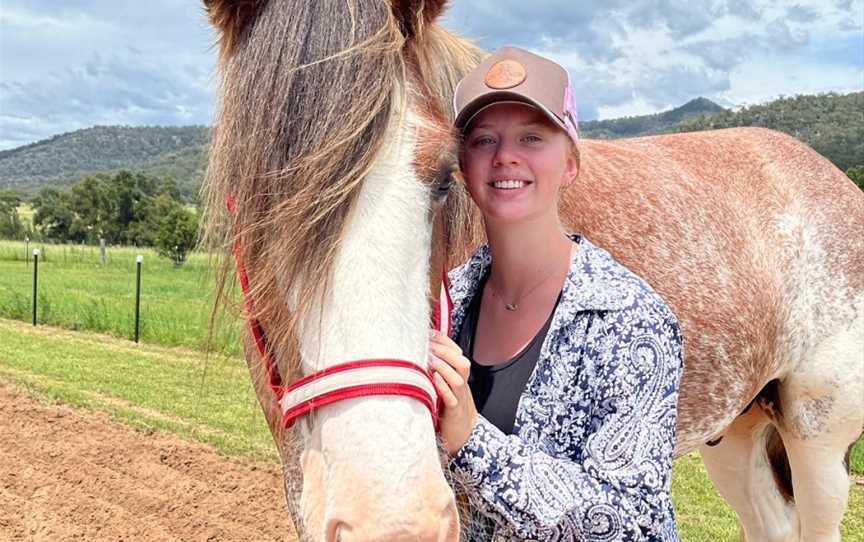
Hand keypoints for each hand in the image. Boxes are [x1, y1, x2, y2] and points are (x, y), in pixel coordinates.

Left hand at [429, 329, 477, 455]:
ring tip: (431, 360)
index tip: (431, 334)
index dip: (445, 342)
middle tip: (430, 346)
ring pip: (458, 379)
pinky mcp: (454, 412)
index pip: (457, 353)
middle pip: (462, 362)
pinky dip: (443, 388)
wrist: (464, 433)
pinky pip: (451, 398)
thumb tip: (424, 352)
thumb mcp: (447, 385)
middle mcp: (461, 384)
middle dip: (446, 352)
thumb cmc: (452, 407)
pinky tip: (433, 380)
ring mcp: (459, 397)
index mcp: (459, 376)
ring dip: (444, 367)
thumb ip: (439, 370)